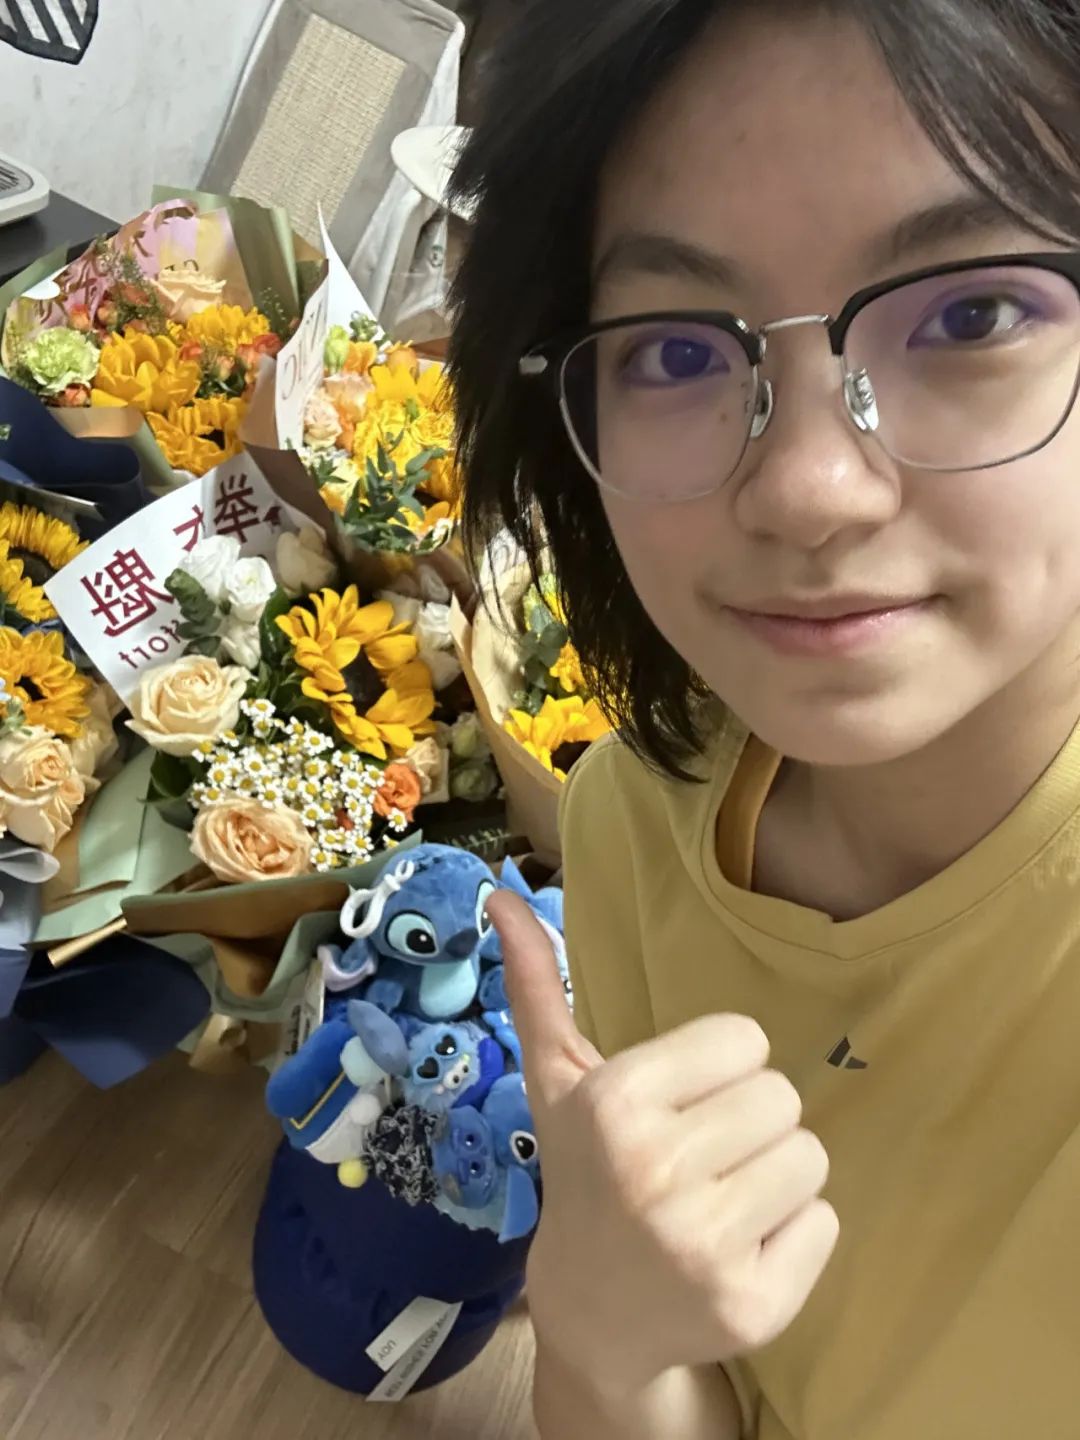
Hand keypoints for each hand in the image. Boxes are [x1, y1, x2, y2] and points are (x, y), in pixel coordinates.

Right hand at [489, 893, 838, 1392]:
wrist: (590, 1314)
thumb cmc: (584, 1174)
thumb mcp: (557, 1080)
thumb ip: (538, 983)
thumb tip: (500, 890)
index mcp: (614, 1103)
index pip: (745, 1039)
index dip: (718, 1070)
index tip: (678, 1106)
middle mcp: (656, 1171)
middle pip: (782, 1096)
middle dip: (748, 1123)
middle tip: (701, 1159)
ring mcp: (705, 1245)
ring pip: (811, 1157)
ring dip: (775, 1177)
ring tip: (721, 1201)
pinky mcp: (753, 1306)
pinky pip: (826, 1224)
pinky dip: (793, 1236)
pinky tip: (737, 1251)